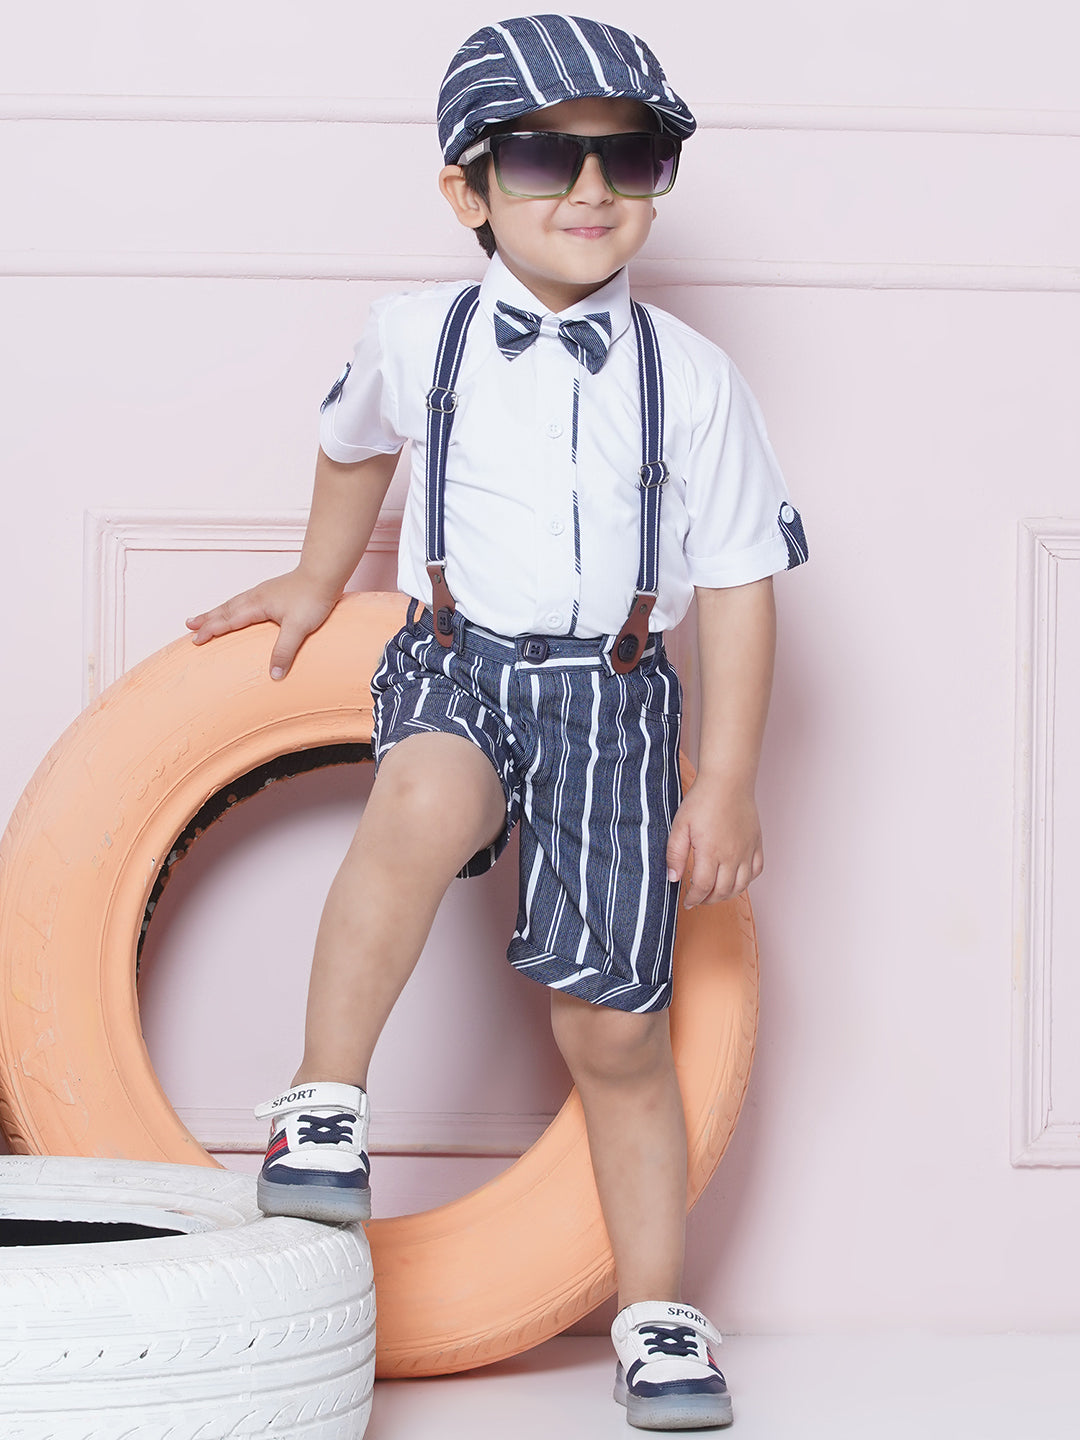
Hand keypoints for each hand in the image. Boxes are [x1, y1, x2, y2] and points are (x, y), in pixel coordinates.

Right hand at [185, 569, 340, 678]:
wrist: (325, 573)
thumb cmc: (312, 597)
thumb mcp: (298, 628)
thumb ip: (284, 651)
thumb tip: (274, 675)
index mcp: (257, 605)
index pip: (228, 620)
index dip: (211, 630)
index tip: (196, 640)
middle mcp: (256, 596)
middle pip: (225, 609)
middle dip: (207, 618)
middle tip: (189, 625)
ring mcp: (264, 592)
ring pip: (234, 603)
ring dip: (217, 611)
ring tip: (205, 616)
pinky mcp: (273, 591)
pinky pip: (244, 599)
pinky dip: (233, 606)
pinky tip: (237, 608)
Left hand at [666, 774, 763, 906]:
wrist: (728, 781)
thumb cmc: (702, 800)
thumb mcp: (680, 826)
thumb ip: (674, 854)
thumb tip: (673, 878)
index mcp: (711, 853)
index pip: (703, 887)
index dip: (694, 898)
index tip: (687, 901)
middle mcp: (732, 856)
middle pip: (723, 891)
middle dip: (708, 900)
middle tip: (698, 899)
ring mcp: (746, 850)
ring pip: (741, 885)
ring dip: (727, 895)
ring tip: (715, 894)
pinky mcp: (756, 843)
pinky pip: (756, 870)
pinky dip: (747, 881)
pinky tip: (735, 879)